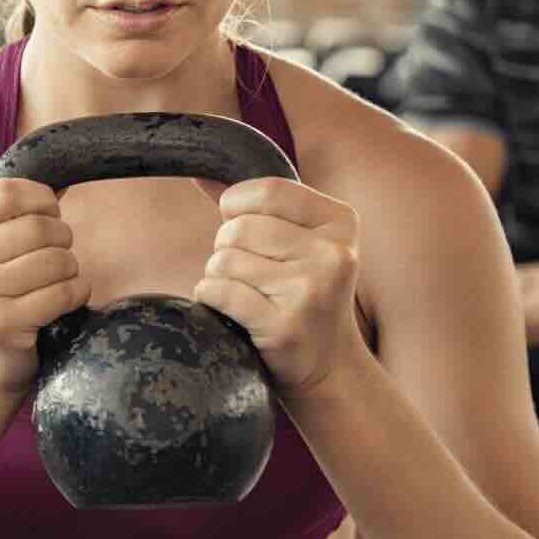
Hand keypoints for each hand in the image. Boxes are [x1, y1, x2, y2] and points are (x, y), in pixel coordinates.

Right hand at [0, 178, 89, 407]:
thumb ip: (10, 216)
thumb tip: (62, 182)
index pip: (7, 192)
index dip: (40, 200)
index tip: (48, 216)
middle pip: (39, 227)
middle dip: (61, 240)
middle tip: (55, 259)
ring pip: (57, 260)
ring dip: (70, 270)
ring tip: (54, 283)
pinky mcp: (0, 325)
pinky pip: (64, 293)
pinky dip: (75, 295)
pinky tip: (60, 304)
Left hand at [193, 178, 364, 399]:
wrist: (328, 366)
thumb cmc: (302, 294)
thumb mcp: (297, 242)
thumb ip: (253, 206)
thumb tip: (198, 173)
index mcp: (340, 222)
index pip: (267, 191)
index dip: (235, 206)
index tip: (241, 227)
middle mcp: (333, 253)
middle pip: (238, 228)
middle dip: (226, 248)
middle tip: (249, 273)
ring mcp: (311, 290)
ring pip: (224, 260)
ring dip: (219, 277)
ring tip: (247, 294)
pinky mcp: (285, 325)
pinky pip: (218, 292)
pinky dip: (211, 298)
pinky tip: (234, 311)